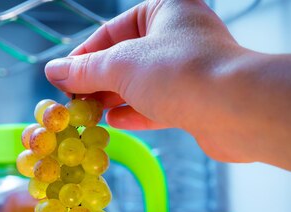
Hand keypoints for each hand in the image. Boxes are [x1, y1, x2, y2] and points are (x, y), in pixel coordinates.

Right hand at [45, 0, 245, 160]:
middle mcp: (180, 35)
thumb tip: (53, 72)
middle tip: (72, 100)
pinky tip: (114, 122)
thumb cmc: (179, 72)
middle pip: (126, 57)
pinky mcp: (196, 100)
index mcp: (165, 9)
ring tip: (87, 113)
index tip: (61, 78)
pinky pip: (158, 104)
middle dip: (97, 80)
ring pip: (142, 83)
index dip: (83, 56)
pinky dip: (135, 113)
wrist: (237, 109)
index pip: (112, 30)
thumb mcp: (120, 65)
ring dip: (113, 98)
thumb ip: (85, 70)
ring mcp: (190, 69)